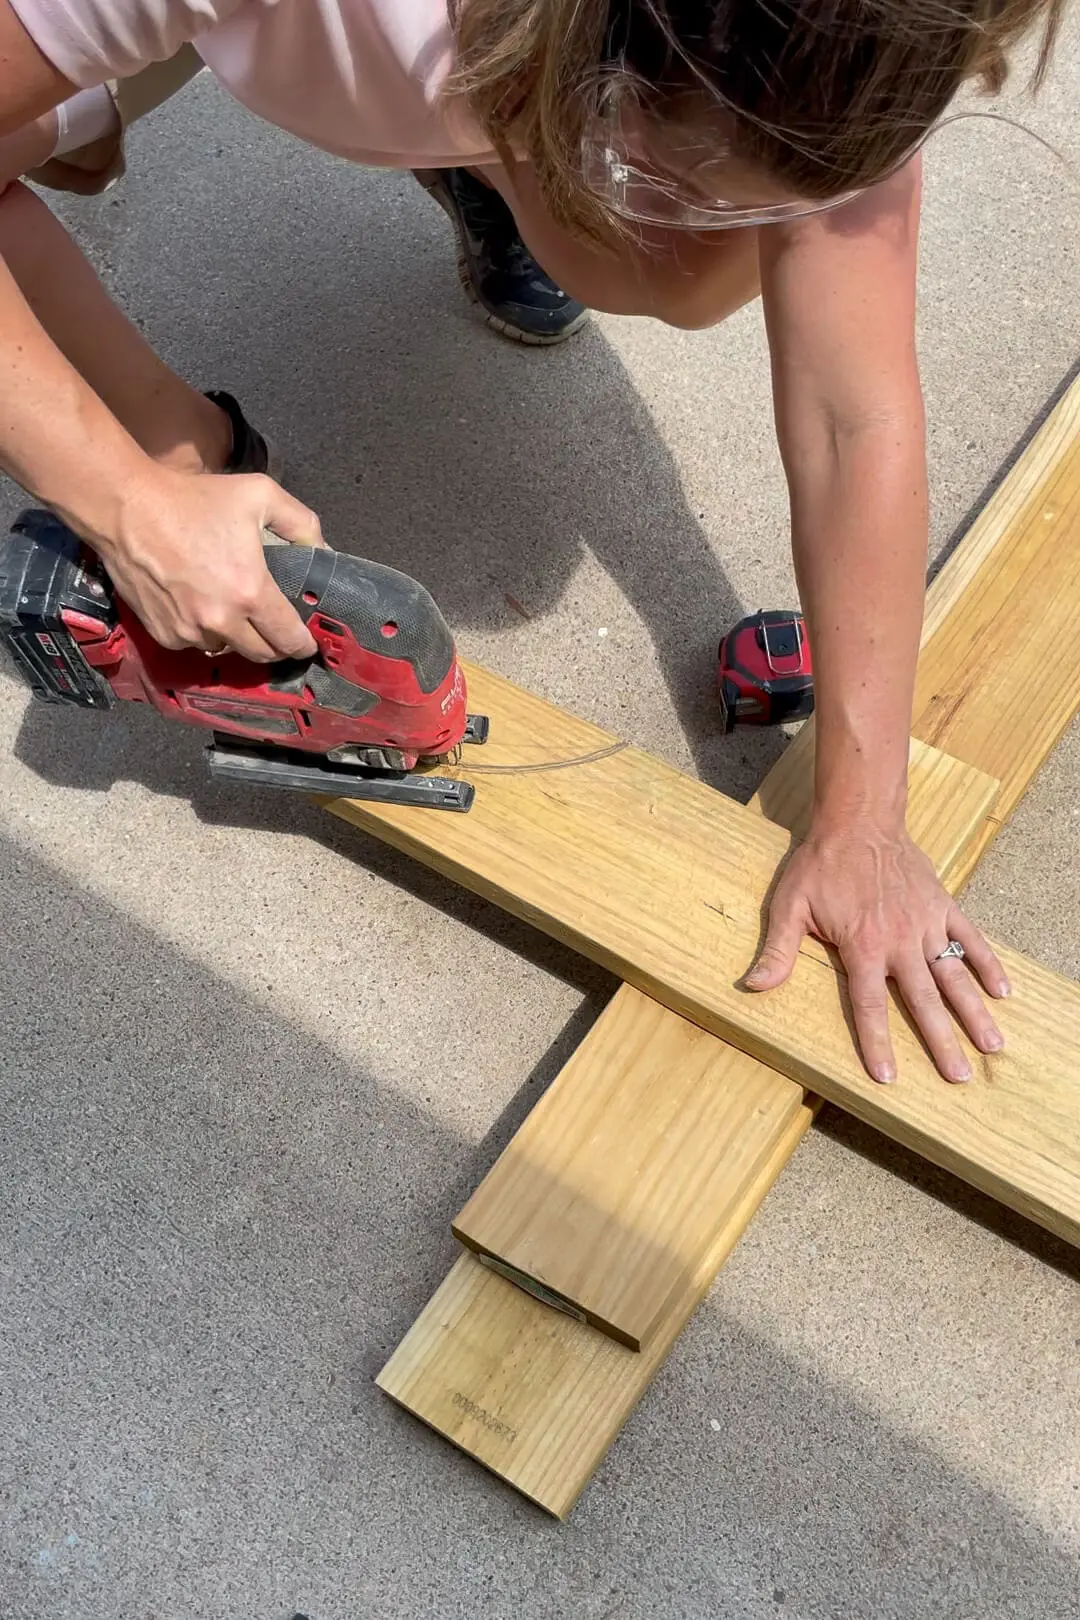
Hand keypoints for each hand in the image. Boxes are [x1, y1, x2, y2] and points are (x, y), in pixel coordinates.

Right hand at [100, 465, 325, 661]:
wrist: (127, 508)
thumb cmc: (192, 500)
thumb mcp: (260, 495)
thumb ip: (301, 523)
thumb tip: (323, 549)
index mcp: (250, 593)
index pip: (289, 639)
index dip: (303, 644)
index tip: (307, 643)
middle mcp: (221, 621)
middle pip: (261, 654)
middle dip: (275, 646)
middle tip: (276, 629)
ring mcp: (190, 632)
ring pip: (227, 649)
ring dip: (236, 637)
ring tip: (234, 609)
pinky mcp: (164, 634)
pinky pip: (195, 643)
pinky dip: (203, 632)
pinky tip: (200, 604)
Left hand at [745, 821, 1010, 1083]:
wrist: (858, 820)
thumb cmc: (819, 865)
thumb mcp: (789, 906)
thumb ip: (777, 950)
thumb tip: (753, 986)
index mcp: (862, 946)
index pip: (870, 1005)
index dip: (877, 1042)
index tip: (888, 1077)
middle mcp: (899, 941)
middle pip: (923, 1001)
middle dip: (942, 1042)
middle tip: (959, 1078)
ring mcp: (925, 924)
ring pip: (953, 976)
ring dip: (973, 1012)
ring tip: (993, 1045)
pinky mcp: (942, 906)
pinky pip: (970, 939)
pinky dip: (988, 963)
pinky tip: (1003, 992)